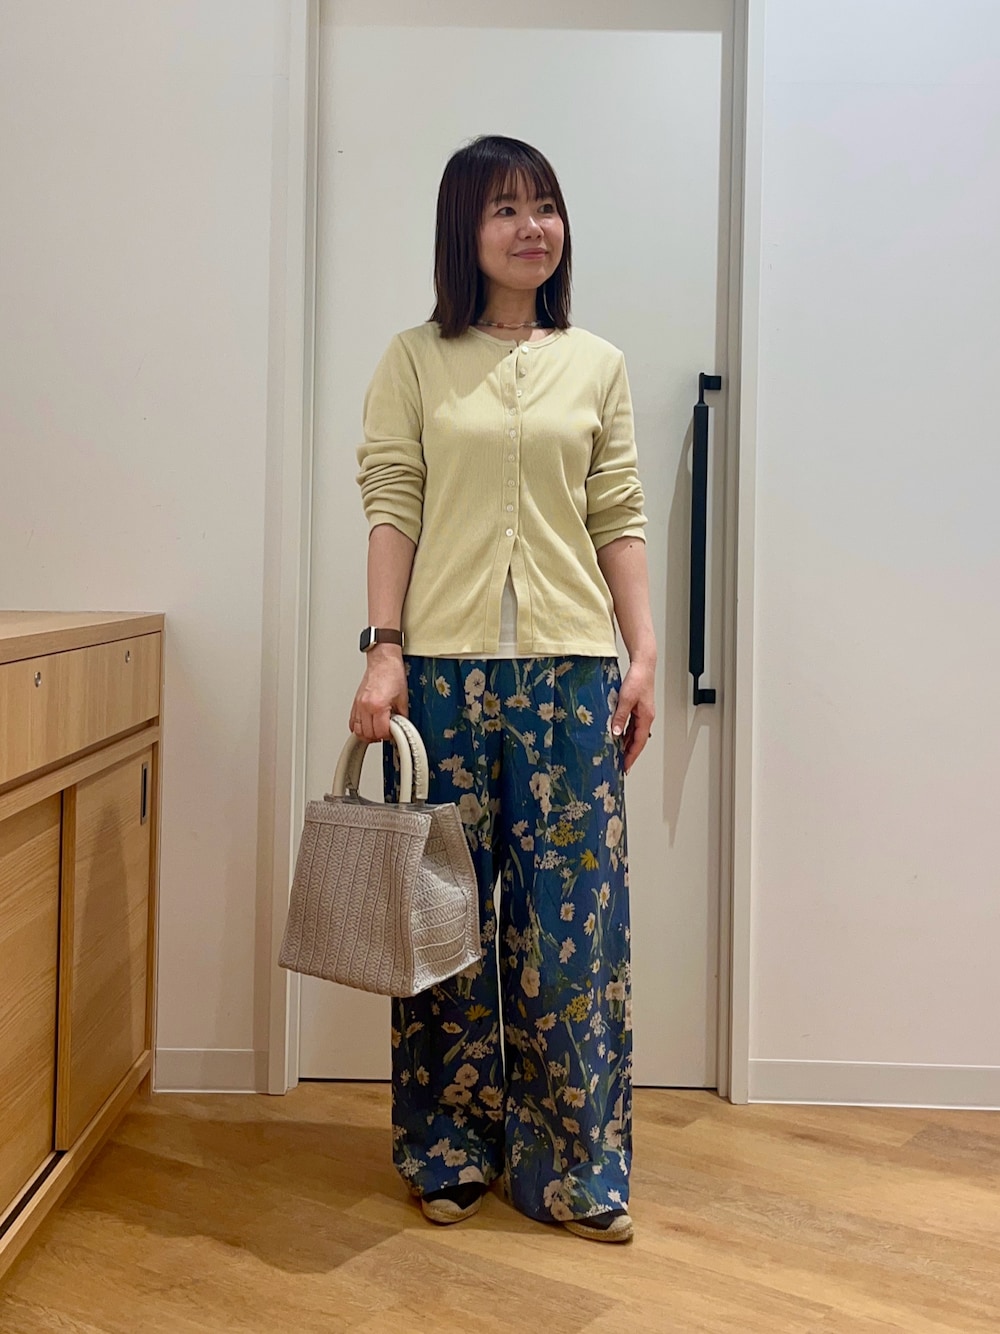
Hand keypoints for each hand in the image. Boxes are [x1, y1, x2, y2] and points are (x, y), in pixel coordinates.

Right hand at [349, 646, 407, 741]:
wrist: (383, 661)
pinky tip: (366, 727)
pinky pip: (352, 722)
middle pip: (367, 734)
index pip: (380, 732)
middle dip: (378, 737)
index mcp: (378, 706)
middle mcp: (366, 706)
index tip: (393, 734)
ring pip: (357, 730)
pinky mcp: (355, 703)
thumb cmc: (392, 675)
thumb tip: (402, 727)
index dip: (388, 736)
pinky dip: (358, 728)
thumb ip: (402, 716)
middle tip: (386, 734)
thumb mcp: (403, 698)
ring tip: (376, 733)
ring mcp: (358, 705)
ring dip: (367, 735)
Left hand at [610, 659, 654, 775]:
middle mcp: (646, 717)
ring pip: (635, 733)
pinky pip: (632, 725)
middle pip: (638, 740)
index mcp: (646, 718)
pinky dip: (626, 733)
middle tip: (621, 764)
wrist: (643, 665)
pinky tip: (618, 735)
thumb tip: (616, 733)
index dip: (631, 756)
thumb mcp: (626, 699)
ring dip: (627, 744)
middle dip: (630, 753)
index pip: (639, 742)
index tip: (626, 766)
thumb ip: (620, 717)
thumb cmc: (638, 679)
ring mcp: (643, 713)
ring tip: (618, 753)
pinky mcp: (639, 708)